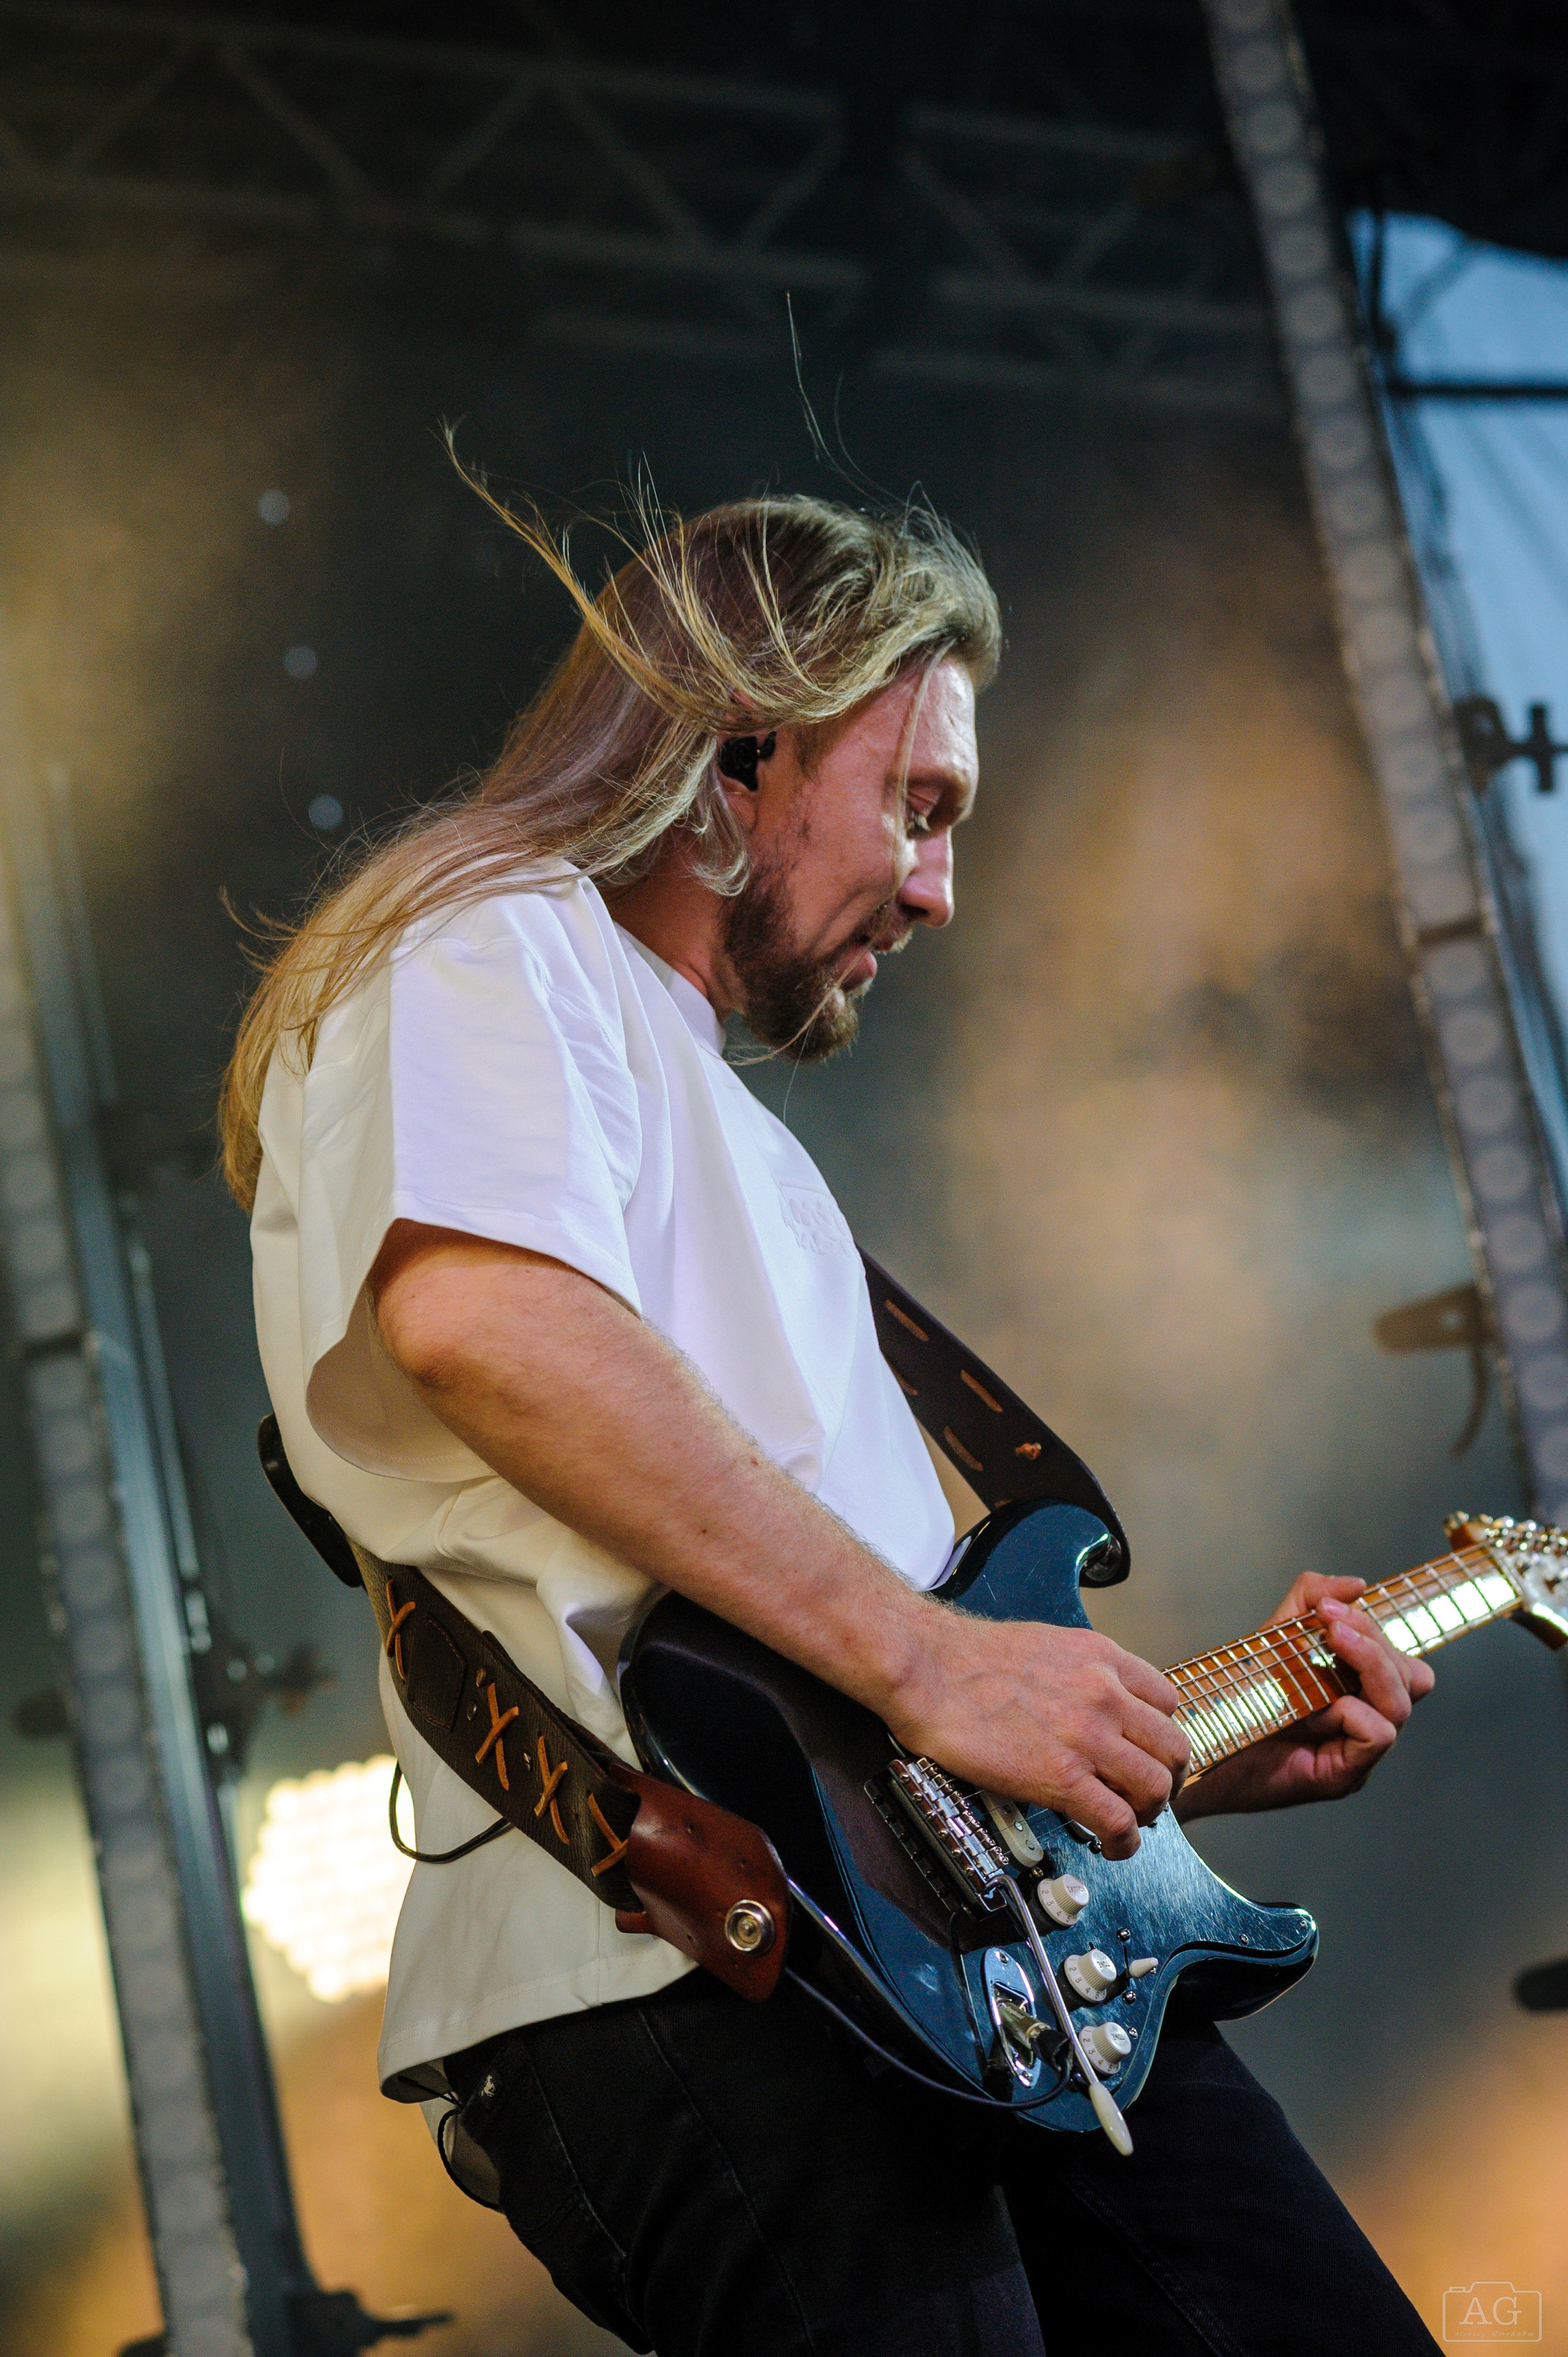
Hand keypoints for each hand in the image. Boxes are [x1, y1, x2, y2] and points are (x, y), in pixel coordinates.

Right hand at [887, 1612, 1189, 1860]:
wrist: (927, 1668)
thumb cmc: (967, 1658)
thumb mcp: (1045, 1647)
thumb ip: (1079, 1674)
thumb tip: (1085, 1707)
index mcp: (1100, 1658)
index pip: (1167, 1701)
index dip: (1162, 1736)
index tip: (1150, 1755)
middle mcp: (1104, 1694)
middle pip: (1173, 1747)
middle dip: (1168, 1779)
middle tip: (1149, 1796)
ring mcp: (1087, 1736)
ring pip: (1156, 1786)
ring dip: (1150, 1813)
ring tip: (1130, 1824)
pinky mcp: (1061, 1777)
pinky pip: (1118, 1820)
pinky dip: (1125, 1842)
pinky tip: (1113, 1846)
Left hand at [1174, 1572, 1434, 1821]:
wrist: (1198, 1745)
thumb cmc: (1237, 1698)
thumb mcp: (1274, 1637)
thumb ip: (1309, 1601)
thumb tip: (1357, 1585)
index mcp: (1358, 1695)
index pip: (1403, 1661)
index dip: (1376, 1629)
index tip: (1328, 1607)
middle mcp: (1365, 1725)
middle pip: (1412, 1679)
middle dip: (1374, 1642)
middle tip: (1331, 1625)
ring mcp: (1357, 1755)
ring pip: (1400, 1705)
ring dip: (1367, 1667)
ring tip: (1328, 1648)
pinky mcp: (1340, 1777)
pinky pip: (1378, 1735)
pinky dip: (1351, 1711)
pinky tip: (1314, 1711)